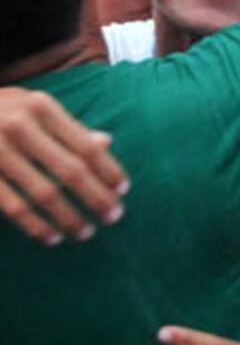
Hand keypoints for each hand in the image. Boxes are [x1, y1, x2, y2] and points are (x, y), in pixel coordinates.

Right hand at [0, 87, 127, 244]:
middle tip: (114, 216)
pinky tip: (51, 237)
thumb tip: (106, 143)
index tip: (123, 190)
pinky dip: (36, 226)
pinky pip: (14, 207)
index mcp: (41, 107)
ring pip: (44, 194)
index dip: (108, 170)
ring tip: (85, 232)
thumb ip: (68, 127)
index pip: (85, 145)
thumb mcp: (33, 107)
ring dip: (69, 218)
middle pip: (71, 171)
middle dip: (97, 198)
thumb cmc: (1, 110)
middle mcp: (19, 126)